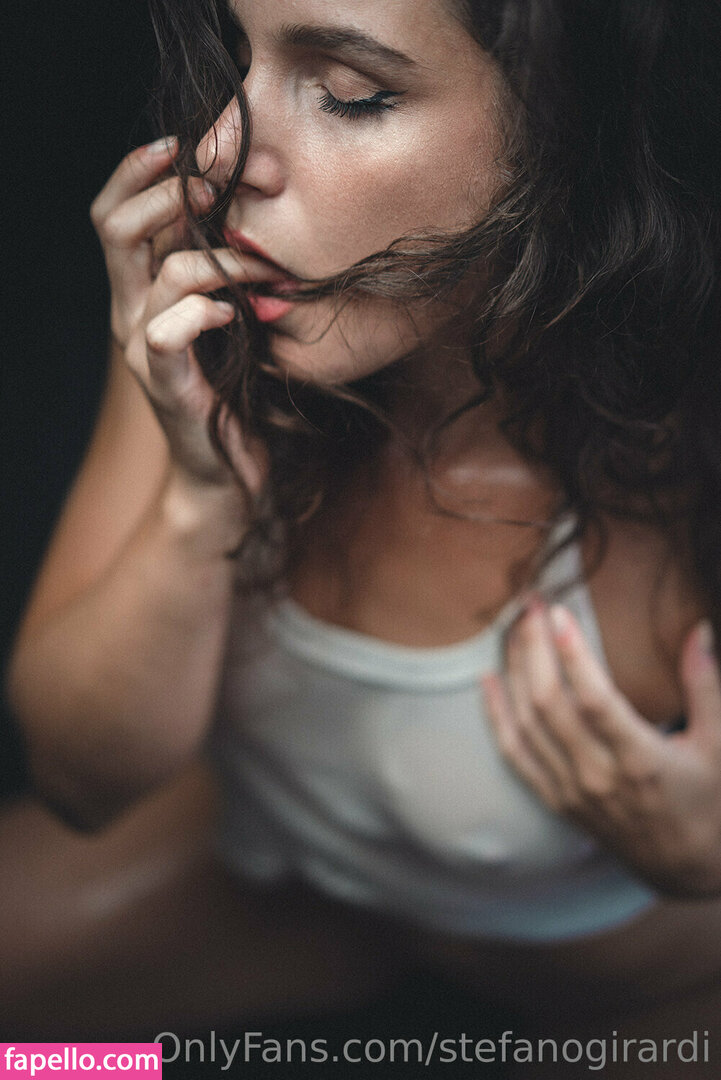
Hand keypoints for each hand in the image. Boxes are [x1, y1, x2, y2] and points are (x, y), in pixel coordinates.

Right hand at [90, 139, 275, 497]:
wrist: (225, 471)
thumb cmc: (234, 388)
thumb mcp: (225, 313)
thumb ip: (218, 265)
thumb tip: (243, 201)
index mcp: (137, 291)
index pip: (111, 212)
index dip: (138, 170)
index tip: (186, 145)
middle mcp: (128, 314)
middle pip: (115, 227)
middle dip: (172, 194)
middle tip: (225, 188)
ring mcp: (142, 351)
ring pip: (162, 273)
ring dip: (224, 258)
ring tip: (265, 268)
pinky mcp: (166, 385)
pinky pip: (169, 331)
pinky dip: (208, 311)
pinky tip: (239, 318)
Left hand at [481, 597, 720, 895]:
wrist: (687, 868)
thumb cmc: (709, 800)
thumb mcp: (720, 745)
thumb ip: (705, 686)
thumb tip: (698, 630)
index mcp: (641, 759)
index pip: (594, 700)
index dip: (572, 654)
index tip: (560, 613)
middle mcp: (598, 776)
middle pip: (549, 703)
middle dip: (534, 648)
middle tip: (531, 606)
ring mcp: (571, 791)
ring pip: (526, 723)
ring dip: (514, 671)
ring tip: (514, 629)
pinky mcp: (556, 800)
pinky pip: (514, 754)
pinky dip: (496, 716)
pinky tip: (488, 680)